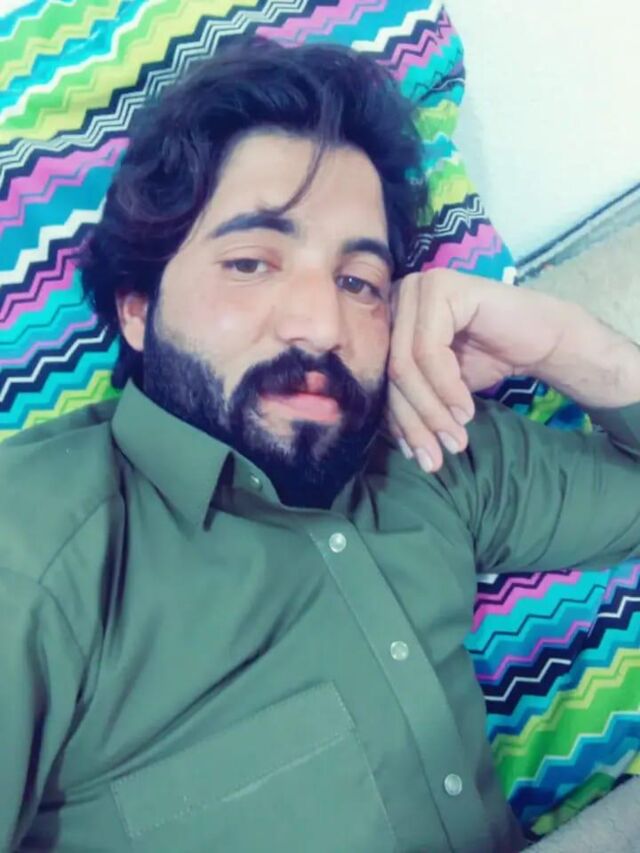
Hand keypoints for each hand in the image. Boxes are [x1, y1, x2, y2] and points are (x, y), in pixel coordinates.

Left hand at [386, 269, 568, 472]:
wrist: (540, 339)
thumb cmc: (486, 360)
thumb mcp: (437, 390)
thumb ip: (410, 404)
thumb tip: (398, 447)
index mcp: (387, 319)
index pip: (379, 377)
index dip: (397, 422)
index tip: (417, 456)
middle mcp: (396, 298)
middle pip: (390, 372)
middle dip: (414, 422)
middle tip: (435, 457)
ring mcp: (417, 288)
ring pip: (406, 365)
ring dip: (432, 411)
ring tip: (455, 439)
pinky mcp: (442, 287)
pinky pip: (430, 351)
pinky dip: (447, 388)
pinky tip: (465, 411)